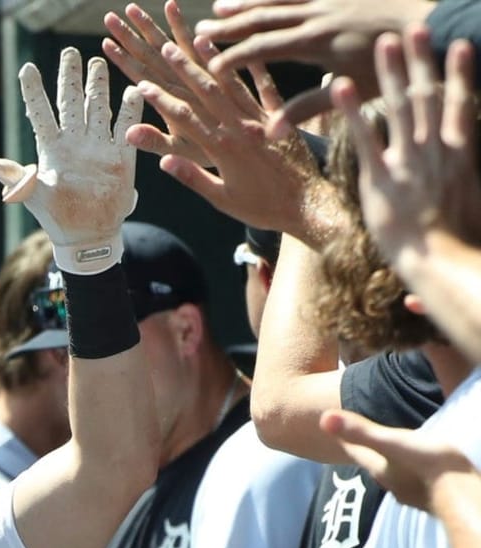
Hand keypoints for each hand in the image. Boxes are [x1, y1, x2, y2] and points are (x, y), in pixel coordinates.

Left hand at [0, 47, 140, 272]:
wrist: (88, 238)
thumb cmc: (58, 219)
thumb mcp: (35, 198)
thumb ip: (18, 179)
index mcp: (52, 149)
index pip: (40, 113)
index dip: (33, 92)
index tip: (27, 69)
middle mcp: (75, 142)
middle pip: (71, 102)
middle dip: (70, 78)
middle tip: (69, 53)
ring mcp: (98, 146)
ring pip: (98, 107)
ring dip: (98, 86)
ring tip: (97, 63)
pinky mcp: (121, 157)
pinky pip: (126, 127)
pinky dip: (130, 110)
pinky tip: (134, 90)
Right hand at [107, 3, 329, 240]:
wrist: (309, 205)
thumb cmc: (263, 209)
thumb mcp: (222, 200)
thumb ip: (192, 178)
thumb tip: (164, 161)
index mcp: (222, 149)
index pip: (185, 118)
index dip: (162, 101)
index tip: (143, 84)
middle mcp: (240, 127)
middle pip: (206, 92)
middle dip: (183, 69)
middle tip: (165, 48)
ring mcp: (261, 118)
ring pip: (233, 82)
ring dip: (214, 59)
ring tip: (197, 37)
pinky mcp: (281, 116)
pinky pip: (267, 85)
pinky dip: (255, 66)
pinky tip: (247, 50)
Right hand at [195, 0, 436, 129]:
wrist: (433, 24)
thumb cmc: (391, 65)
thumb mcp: (349, 92)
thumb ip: (307, 110)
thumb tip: (269, 133)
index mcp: (316, 42)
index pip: (262, 48)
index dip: (232, 58)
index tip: (208, 68)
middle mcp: (319, 14)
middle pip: (263, 18)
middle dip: (229, 26)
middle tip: (198, 30)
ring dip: (248, 2)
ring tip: (221, 4)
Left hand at [319, 408, 476, 511]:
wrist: (462, 495)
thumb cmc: (427, 465)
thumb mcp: (393, 443)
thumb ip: (361, 431)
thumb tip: (322, 418)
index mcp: (379, 469)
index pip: (356, 452)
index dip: (346, 439)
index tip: (336, 429)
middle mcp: (391, 484)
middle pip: (373, 465)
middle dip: (366, 452)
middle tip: (361, 441)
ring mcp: (411, 493)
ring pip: (394, 475)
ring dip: (390, 464)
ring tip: (391, 454)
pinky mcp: (430, 497)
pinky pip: (416, 481)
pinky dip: (412, 473)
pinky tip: (419, 471)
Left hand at [330, 29, 480, 268]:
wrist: (441, 261)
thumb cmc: (462, 244)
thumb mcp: (477, 205)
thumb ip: (472, 184)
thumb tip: (475, 185)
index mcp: (462, 154)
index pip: (462, 103)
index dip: (460, 73)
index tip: (460, 44)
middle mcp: (435, 150)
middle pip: (428, 95)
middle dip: (421, 60)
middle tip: (416, 27)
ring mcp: (407, 161)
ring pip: (397, 106)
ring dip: (389, 72)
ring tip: (382, 44)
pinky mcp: (380, 178)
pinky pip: (362, 136)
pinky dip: (351, 109)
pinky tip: (339, 86)